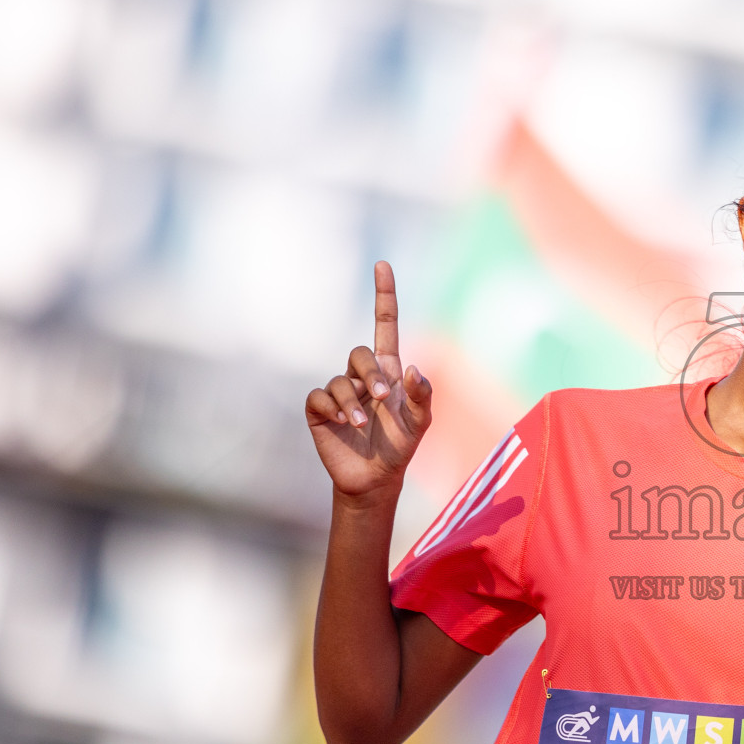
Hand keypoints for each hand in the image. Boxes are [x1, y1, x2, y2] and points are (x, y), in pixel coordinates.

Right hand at [306, 261, 432, 499]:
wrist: (375, 478)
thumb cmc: (400, 447)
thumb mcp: (421, 423)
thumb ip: (423, 396)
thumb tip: (414, 368)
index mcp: (389, 372)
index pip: (385, 325)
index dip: (384, 296)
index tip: (383, 265)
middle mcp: (362, 376)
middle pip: (359, 353)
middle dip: (371, 374)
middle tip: (382, 398)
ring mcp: (339, 391)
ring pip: (340, 379)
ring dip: (353, 400)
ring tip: (363, 423)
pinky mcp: (320, 409)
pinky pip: (320, 396)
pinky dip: (334, 407)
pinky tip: (344, 423)